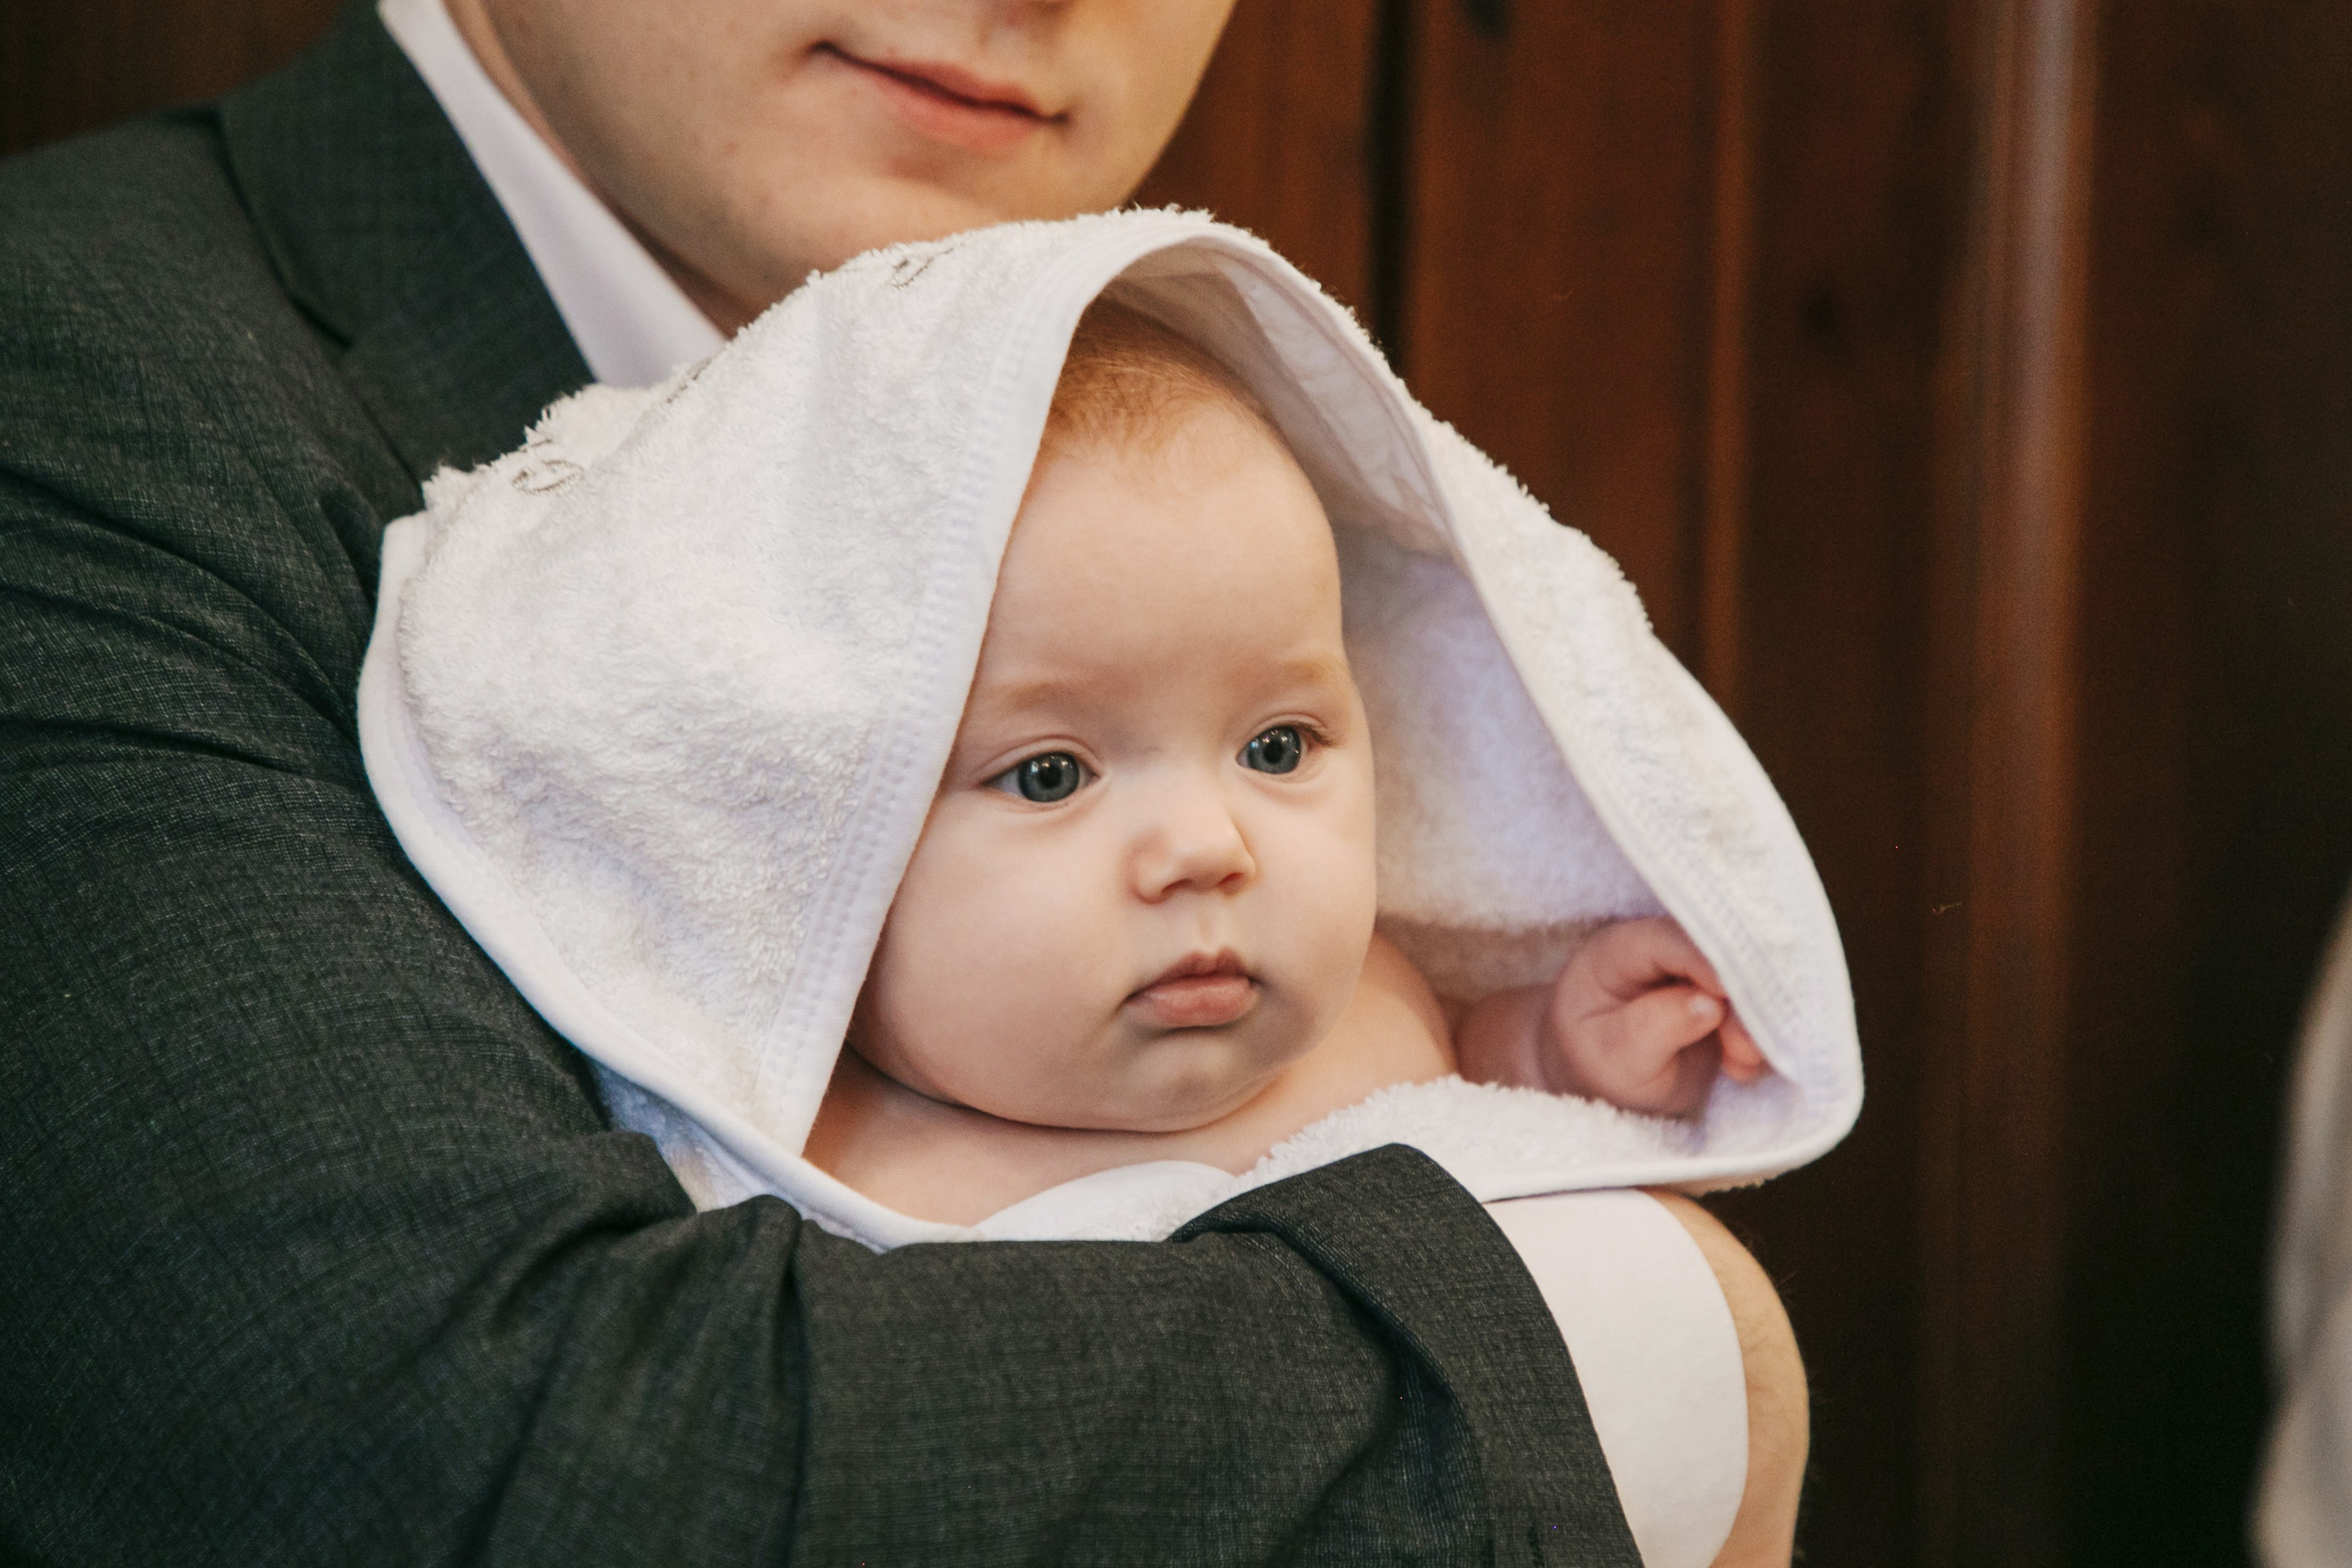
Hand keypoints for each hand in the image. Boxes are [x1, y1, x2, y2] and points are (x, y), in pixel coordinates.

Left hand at [1542, 917, 1765, 1117]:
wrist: (1600, 1081)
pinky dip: (1758, 1036)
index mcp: (1623, 950)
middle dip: (1739, 999)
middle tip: (1743, 1049)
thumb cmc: (1595, 1063)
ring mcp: (1697, 972)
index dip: (1706, 961)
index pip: (1671, 940)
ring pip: (1744, 981)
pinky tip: (1740, 1068)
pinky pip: (1753, 1007)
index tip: (1727, 996)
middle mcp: (1666, 951)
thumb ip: (1653, 1027)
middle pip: (1717, 955)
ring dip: (1754, 1022)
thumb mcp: (1613, 1055)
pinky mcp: (1723, 999)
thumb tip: (1710, 1004)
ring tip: (1741, 1064)